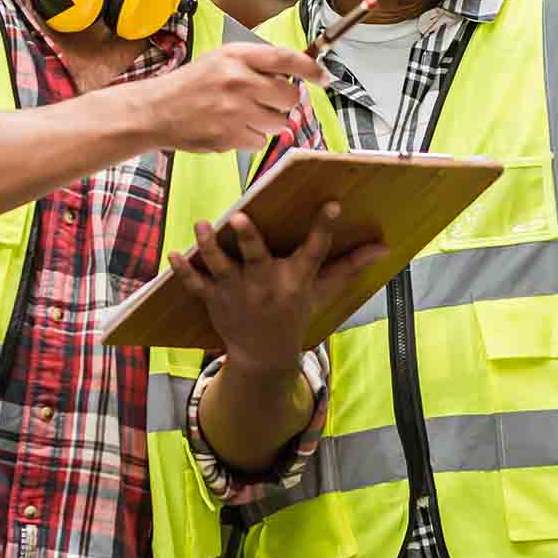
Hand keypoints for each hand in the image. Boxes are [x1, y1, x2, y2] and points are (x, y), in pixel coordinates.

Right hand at [141, 42, 327, 152]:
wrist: (156, 111)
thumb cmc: (191, 85)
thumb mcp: (221, 60)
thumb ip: (255, 63)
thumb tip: (294, 75)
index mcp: (237, 56)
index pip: (287, 59)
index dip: (312, 69)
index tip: (323, 77)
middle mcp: (238, 81)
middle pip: (289, 96)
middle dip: (283, 102)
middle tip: (266, 101)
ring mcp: (234, 110)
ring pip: (280, 123)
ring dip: (268, 122)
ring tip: (243, 115)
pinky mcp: (230, 136)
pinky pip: (261, 141)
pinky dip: (251, 138)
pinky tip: (232, 128)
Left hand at [167, 203, 386, 373]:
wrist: (263, 354)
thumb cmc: (296, 313)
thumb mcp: (324, 292)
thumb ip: (350, 266)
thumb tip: (384, 246)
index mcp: (296, 278)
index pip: (315, 249)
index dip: (324, 226)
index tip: (333, 203)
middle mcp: (266, 283)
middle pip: (256, 257)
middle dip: (249, 238)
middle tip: (241, 219)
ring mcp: (238, 292)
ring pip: (221, 265)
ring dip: (209, 246)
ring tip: (202, 224)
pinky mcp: (214, 299)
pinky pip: (196, 284)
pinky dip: (184, 271)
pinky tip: (173, 254)